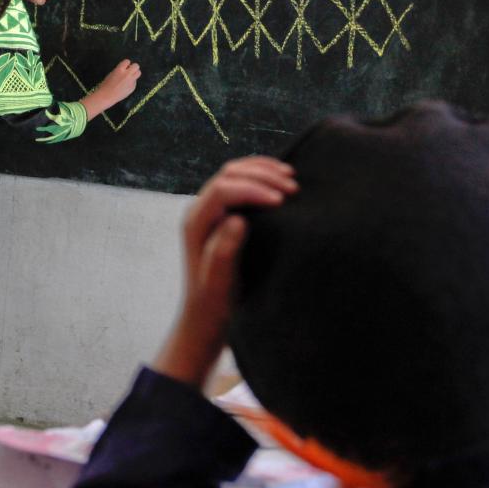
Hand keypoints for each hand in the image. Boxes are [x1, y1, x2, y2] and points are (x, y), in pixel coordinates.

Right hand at [82, 59, 141, 118]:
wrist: (107, 96)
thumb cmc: (106, 85)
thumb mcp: (112, 73)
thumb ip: (120, 70)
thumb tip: (127, 69)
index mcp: (119, 70)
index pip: (127, 61)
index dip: (126, 64)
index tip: (124, 67)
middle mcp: (127, 74)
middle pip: (136, 66)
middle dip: (133, 67)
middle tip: (129, 71)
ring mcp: (131, 81)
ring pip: (139, 73)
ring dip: (135, 73)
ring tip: (129, 77)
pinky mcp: (133, 87)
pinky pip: (135, 82)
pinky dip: (131, 83)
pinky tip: (125, 86)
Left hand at [154, 157, 297, 387]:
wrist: (207, 316)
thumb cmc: (215, 303)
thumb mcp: (220, 282)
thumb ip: (224, 251)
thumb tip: (237, 219)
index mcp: (196, 223)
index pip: (223, 190)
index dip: (253, 190)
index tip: (281, 201)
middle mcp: (199, 211)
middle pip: (229, 174)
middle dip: (262, 176)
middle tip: (292, 189)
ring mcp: (211, 210)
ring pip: (235, 173)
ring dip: (263, 171)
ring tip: (291, 179)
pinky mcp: (223, 214)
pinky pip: (240, 183)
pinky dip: (261, 177)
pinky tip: (282, 181)